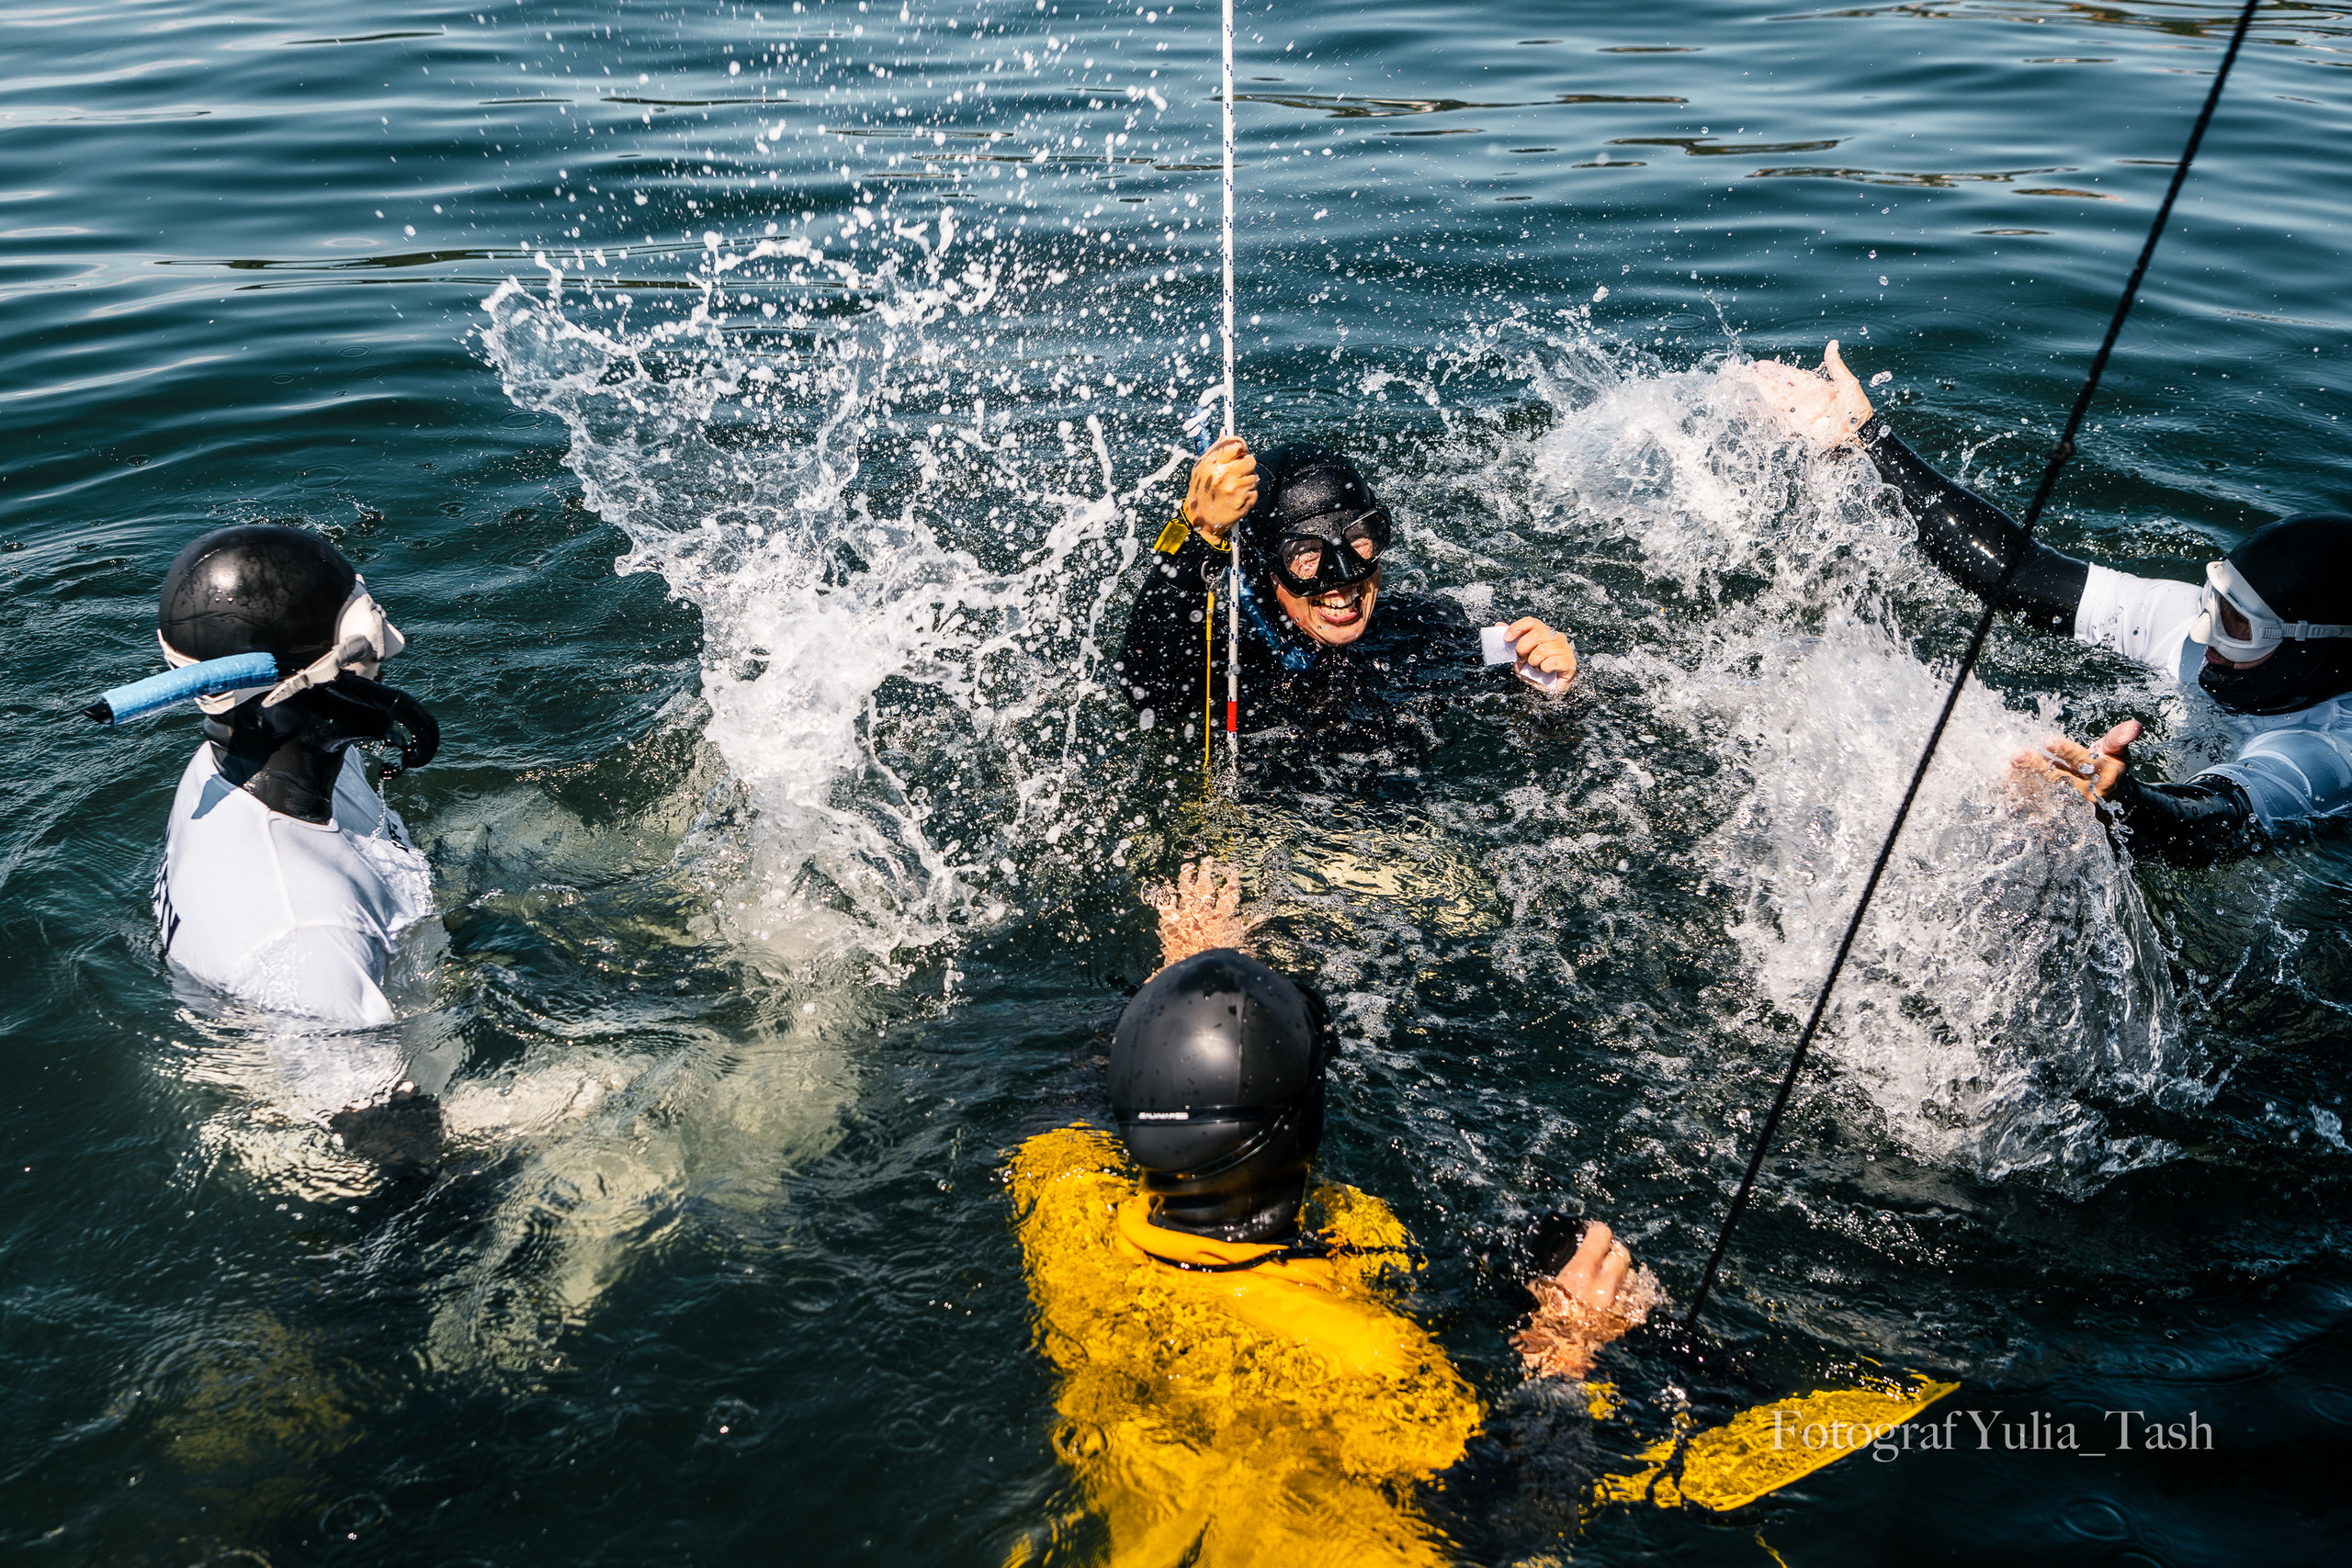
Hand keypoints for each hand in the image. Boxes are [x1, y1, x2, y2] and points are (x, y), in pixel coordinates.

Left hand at [1143, 858, 1257, 970]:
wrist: (1194, 970)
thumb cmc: (1216, 959)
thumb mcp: (1234, 946)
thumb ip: (1247, 929)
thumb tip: (1263, 916)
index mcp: (1219, 919)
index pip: (1227, 896)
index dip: (1231, 881)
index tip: (1232, 870)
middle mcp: (1202, 914)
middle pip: (1204, 888)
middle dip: (1207, 872)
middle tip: (1208, 859)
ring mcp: (1185, 916)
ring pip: (1185, 892)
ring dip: (1187, 878)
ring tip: (1188, 866)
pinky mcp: (1170, 924)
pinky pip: (1167, 905)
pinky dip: (1166, 897)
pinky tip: (1165, 888)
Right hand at [1184, 435, 1257, 540]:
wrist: (1200, 520)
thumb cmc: (1200, 490)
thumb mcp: (1201, 467)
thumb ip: (1216, 449)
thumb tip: (1225, 432)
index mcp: (1213, 463)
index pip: (1237, 444)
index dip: (1241, 446)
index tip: (1240, 450)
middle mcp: (1224, 475)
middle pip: (1250, 460)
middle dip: (1245, 465)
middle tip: (1237, 472)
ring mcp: (1235, 489)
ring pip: (1254, 476)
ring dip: (1247, 481)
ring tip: (1234, 488)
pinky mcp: (1244, 502)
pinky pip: (1254, 491)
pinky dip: (1248, 494)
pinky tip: (1236, 498)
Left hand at [1506, 616, 1576, 688]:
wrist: (1549, 690)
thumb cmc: (1536, 672)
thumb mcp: (1520, 656)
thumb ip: (1512, 641)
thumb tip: (1499, 625)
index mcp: (1545, 632)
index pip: (1531, 622)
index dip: (1517, 628)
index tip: (1507, 639)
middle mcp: (1557, 637)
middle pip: (1537, 634)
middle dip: (1523, 648)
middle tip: (1523, 659)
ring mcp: (1565, 648)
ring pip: (1543, 649)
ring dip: (1534, 662)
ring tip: (1536, 667)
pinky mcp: (1570, 662)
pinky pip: (1552, 662)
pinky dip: (1544, 669)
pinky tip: (1546, 671)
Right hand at [1511, 1220, 1658, 1381]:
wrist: (1558, 1351)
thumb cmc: (1549, 1317)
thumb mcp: (1550, 1284)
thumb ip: (1571, 1264)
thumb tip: (1583, 1246)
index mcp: (1582, 1272)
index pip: (1602, 1235)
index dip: (1597, 1231)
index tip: (1594, 1233)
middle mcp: (1604, 1285)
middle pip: (1622, 1253)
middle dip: (1613, 1253)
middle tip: (1603, 1258)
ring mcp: (1619, 1303)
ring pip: (1633, 1276)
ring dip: (1623, 1276)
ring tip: (1609, 1282)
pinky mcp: (1628, 1319)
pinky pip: (1638, 1299)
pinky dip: (1630, 1296)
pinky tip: (1618, 1298)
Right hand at [1740, 340, 1875, 450]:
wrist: (1858, 432)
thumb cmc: (1856, 408)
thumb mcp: (1847, 382)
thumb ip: (1835, 365)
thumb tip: (1833, 344)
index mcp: (1813, 385)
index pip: (1789, 375)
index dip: (1775, 370)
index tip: (1760, 365)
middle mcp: (1803, 398)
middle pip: (1777, 386)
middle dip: (1761, 380)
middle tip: (1745, 373)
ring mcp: (1799, 411)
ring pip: (1774, 400)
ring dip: (1759, 393)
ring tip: (1744, 386)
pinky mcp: (1797, 425)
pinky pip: (1778, 418)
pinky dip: (1765, 413)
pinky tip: (1753, 406)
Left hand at [2013, 718, 2137, 801]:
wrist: (2112, 803)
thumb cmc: (2110, 769)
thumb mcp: (2118, 754)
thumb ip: (2120, 739)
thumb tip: (2134, 725)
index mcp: (2100, 773)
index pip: (2081, 760)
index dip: (2066, 751)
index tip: (2048, 740)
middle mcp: (2084, 790)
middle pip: (2057, 778)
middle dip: (2036, 766)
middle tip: (2016, 754)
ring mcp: (2070, 805)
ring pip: (2044, 794)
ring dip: (2024, 784)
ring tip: (2005, 770)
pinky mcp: (2058, 814)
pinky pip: (2038, 811)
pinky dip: (2023, 805)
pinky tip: (2006, 798)